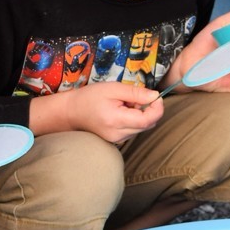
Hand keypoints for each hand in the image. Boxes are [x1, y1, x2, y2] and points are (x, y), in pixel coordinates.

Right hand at [33, 83, 164, 143]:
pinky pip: (135, 130)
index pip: (147, 120)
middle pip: (148, 125)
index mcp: (116, 121)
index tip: (155, 96)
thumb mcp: (113, 88)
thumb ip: (135, 93)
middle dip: (149, 109)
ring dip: (141, 114)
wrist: (71, 112)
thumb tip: (155, 96)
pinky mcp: (117, 141)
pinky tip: (122, 112)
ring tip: (125, 103)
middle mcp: (119, 135)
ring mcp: (118, 140)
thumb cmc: (90, 97)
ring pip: (142, 128)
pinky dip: (134, 119)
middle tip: (135, 97)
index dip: (157, 108)